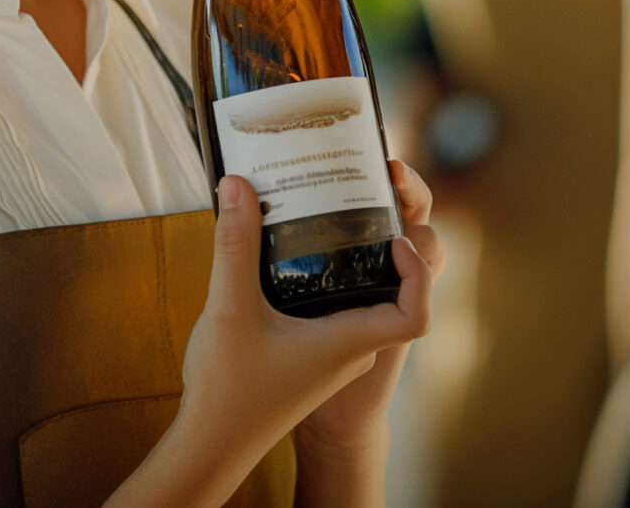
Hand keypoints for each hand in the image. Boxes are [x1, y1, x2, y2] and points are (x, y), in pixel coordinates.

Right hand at [109, 173, 433, 507]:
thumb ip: (235, 244)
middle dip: (380, 246)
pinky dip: (328, 281)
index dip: (418, 273)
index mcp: (347, 342)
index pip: (415, 313)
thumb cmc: (228, 391)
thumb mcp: (230, 308)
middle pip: (390, 295)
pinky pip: (336, 311)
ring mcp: (332, 356)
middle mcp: (349, 350)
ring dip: (351, 263)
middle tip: (358, 204)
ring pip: (360, 302)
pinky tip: (292, 259)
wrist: (212, 444)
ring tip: (327, 219)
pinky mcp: (313, 357)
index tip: (394, 238)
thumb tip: (239, 186)